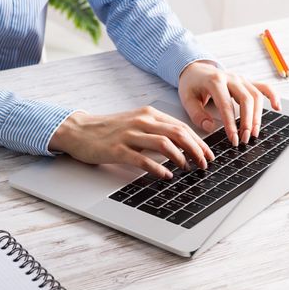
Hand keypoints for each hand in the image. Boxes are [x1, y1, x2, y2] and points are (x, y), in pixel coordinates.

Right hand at [48, 106, 214, 178]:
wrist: (79, 130)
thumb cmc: (110, 130)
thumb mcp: (136, 123)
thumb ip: (157, 130)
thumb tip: (182, 144)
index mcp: (149, 114)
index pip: (181, 126)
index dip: (199, 141)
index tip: (209, 154)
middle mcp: (142, 121)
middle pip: (178, 133)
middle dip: (196, 150)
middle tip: (204, 164)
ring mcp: (129, 134)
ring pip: (164, 143)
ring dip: (181, 157)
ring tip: (189, 169)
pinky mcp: (118, 149)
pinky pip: (143, 158)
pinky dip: (158, 168)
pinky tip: (166, 175)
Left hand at [178, 61, 281, 145]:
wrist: (196, 69)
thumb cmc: (191, 84)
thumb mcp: (186, 98)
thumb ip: (197, 114)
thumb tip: (210, 127)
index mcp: (215, 81)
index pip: (226, 105)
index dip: (231, 124)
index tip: (233, 139)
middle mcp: (231, 78)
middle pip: (246, 99)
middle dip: (247, 121)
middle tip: (245, 139)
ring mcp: (240, 79)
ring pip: (256, 96)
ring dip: (257, 116)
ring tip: (254, 133)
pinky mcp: (246, 82)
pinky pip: (263, 87)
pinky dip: (272, 96)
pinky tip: (277, 108)